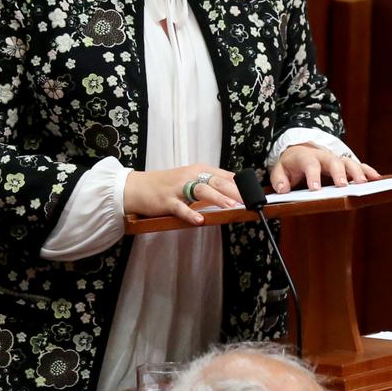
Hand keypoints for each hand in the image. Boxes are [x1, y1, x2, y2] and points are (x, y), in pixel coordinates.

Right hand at [123, 164, 240, 225]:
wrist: (136, 187)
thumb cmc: (165, 185)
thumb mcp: (190, 179)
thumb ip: (210, 184)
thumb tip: (235, 190)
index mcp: (198, 170)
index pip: (224, 176)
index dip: (240, 185)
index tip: (254, 195)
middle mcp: (190, 176)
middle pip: (216, 181)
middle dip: (234, 191)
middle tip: (249, 201)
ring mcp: (177, 188)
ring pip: (201, 190)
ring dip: (218, 198)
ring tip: (231, 206)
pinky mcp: (166, 201)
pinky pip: (180, 208)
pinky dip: (190, 214)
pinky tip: (199, 220)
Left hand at [270, 143, 380, 193]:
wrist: (299, 150)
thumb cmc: (291, 164)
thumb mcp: (279, 169)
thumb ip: (278, 179)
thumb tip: (282, 189)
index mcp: (305, 156)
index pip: (309, 164)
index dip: (313, 176)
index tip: (316, 189)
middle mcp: (323, 156)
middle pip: (332, 162)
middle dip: (339, 173)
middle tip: (343, 186)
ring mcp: (335, 159)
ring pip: (348, 162)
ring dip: (357, 172)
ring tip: (363, 184)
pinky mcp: (344, 164)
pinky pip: (358, 165)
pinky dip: (367, 170)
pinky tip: (376, 178)